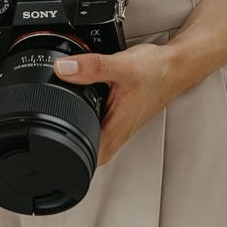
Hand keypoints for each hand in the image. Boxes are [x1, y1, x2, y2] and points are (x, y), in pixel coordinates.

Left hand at [54, 44, 177, 167]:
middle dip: (67, 138)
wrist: (175, 66)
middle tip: (56, 119)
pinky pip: (98, 120)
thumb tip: (63, 68)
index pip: (86, 160)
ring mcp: (119, 125)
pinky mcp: (120, 115)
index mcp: (116, 130)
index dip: (66, 156)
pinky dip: (89, 110)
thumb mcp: (122, 66)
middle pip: (85, 150)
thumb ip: (93, 67)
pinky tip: (89, 95)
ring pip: (91, 134)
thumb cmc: (157, 72)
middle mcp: (118, 132)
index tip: (51, 141)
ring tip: (72, 105)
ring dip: (79, 123)